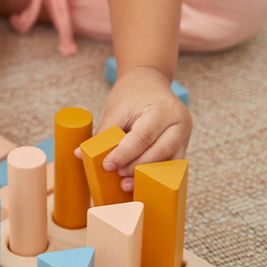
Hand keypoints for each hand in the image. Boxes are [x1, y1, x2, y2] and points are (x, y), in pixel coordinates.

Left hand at [75, 65, 191, 192]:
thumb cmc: (132, 93)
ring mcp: (185, 135)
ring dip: (147, 176)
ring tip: (125, 184)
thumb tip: (81, 154)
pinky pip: (171, 165)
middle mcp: (180, 122)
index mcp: (163, 109)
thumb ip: (103, 133)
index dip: (125, 154)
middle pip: (160, 152)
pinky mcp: (184, 145)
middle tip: (117, 177)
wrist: (150, 82)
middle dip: (136, 168)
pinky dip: (155, 174)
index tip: (108, 165)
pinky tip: (139, 181)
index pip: (143, 136)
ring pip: (169, 163)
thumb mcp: (116, 108)